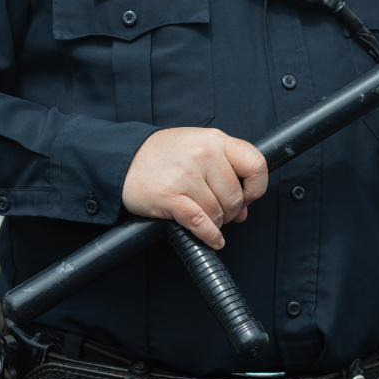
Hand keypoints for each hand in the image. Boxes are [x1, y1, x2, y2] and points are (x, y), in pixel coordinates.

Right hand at [122, 128, 267, 248]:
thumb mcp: (198, 149)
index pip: (256, 164)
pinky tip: (212, 239)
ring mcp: (186, 175)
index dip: (256, 187)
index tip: (248, 197)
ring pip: (218, 212)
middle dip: (231, 211)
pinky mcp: (169, 196)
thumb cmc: (162, 155)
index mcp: (215, 140)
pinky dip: (209, 236)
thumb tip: (244, 210)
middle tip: (220, 212)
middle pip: (235, 196)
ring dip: (216, 222)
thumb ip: (224, 173)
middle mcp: (203, 154)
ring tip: (205, 217)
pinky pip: (200, 223)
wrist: (123, 159)